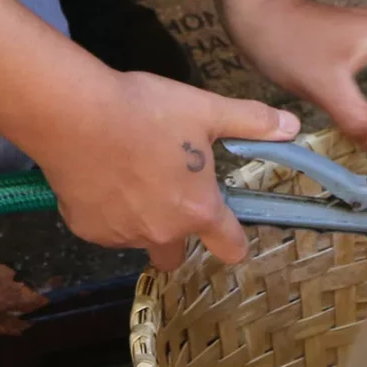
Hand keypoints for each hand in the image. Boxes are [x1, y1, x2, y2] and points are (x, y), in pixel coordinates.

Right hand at [39, 71, 299, 269]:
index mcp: (199, 210)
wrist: (74, 113)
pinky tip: (99, 177)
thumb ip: (251, 122)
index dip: (233, 242)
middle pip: (176, 256)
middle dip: (175, 236)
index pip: (230, 248)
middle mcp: (162, 232)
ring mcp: (121, 235)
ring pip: (137, 238)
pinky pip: (103, 228)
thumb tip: (293, 126)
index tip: (228, 233)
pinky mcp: (85, 229)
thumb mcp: (206, 110)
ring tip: (127, 174)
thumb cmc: (146, 111)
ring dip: (138, 219)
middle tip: (165, 196)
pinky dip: (104, 211)